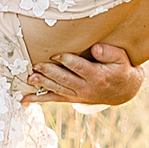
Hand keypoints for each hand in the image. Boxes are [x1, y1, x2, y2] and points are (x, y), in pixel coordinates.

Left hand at [22, 42, 145, 106]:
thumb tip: (95, 48)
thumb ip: (109, 52)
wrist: (123, 91)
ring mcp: (78, 95)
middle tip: (37, 65)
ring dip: (43, 84)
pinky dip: (39, 99)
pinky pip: (54, 99)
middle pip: (65, 79)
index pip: (80, 68)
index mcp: (97, 76)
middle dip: (50, 72)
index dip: (67, 61)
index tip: (55, 54)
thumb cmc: (120, 69)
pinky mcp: (72, 98)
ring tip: (30, 77)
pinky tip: (25, 98)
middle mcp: (86, 88)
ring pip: (57, 89)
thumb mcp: (121, 58)